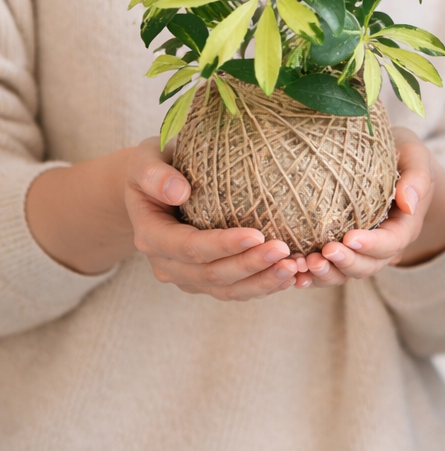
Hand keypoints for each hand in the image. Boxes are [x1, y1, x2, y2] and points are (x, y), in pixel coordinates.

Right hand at [127, 138, 300, 298]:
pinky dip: (264, 287)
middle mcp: (167, 264)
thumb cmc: (155, 168)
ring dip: (262, 282)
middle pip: (212, 274)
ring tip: (294, 269)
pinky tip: (292, 278)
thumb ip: (154, 173)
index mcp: (151, 236)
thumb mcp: (144, 160)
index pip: (189, 247)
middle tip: (285, 251)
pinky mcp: (206, 281)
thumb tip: (179, 191)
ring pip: (227, 290)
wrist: (155, 190)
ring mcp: (187, 277)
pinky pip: (236, 290)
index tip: (257, 234)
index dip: (222, 245)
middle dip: (250, 265)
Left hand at [301, 128, 444, 286]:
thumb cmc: (401, 154)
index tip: (350, 238)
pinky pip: (328, 268)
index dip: (372, 245)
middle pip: (368, 265)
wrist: (392, 160)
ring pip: (346, 273)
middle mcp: (383, 244)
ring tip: (304, 265)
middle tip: (323, 253)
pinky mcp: (341, 248)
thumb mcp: (415, 157)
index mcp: (404, 226)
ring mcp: (361, 250)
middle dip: (346, 263)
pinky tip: (292, 273)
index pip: (391, 242)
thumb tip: (408, 202)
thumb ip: (417, 177)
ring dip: (326, 274)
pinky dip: (311, 275)